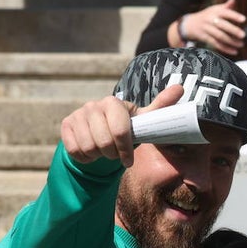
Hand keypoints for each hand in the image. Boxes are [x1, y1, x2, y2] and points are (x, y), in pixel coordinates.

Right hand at [61, 84, 183, 167]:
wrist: (101, 135)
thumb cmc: (127, 128)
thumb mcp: (143, 120)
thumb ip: (161, 106)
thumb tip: (180, 88)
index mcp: (113, 103)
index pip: (120, 131)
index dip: (125, 149)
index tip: (128, 159)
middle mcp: (93, 105)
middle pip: (104, 143)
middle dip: (112, 154)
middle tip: (115, 154)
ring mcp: (77, 115)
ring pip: (89, 147)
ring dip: (98, 156)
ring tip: (103, 151)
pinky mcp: (66, 125)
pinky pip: (75, 150)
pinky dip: (85, 157)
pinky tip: (91, 152)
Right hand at [182, 0, 246, 56]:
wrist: (191, 23)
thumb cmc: (208, 15)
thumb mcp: (215, 9)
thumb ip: (226, 6)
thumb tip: (233, 0)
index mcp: (215, 11)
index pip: (226, 13)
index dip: (235, 16)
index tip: (244, 19)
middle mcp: (210, 20)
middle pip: (223, 26)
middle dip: (233, 30)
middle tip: (243, 35)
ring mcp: (207, 29)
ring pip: (220, 36)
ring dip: (231, 42)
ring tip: (241, 44)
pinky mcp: (205, 38)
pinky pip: (216, 44)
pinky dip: (226, 49)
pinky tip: (234, 51)